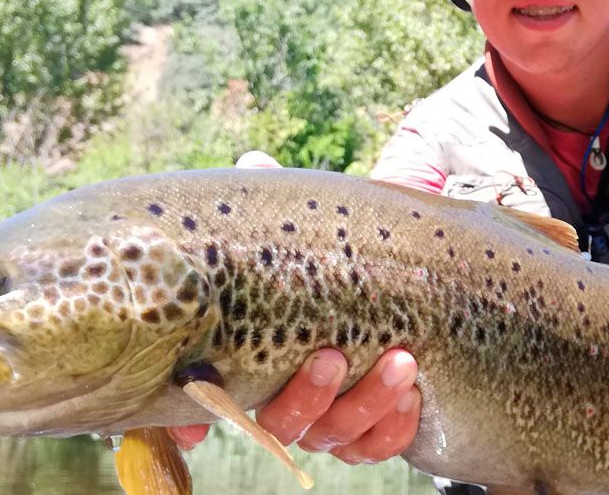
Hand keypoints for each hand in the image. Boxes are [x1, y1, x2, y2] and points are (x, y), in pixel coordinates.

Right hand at [171, 151, 421, 462]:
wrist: (402, 274)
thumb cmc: (337, 251)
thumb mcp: (310, 224)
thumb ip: (277, 201)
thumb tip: (256, 163)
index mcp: (256, 353)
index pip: (212, 398)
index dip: (194, 417)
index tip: (194, 424)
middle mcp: (286, 396)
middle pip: (283, 423)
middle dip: (309, 395)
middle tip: (333, 354)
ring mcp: (331, 418)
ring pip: (336, 436)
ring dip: (366, 403)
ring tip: (401, 360)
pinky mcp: (375, 428)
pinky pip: (380, 445)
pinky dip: (395, 425)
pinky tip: (414, 392)